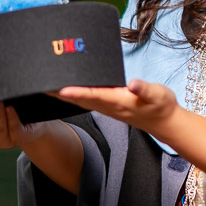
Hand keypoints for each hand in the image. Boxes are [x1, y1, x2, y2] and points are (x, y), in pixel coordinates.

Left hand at [54, 79, 179, 132]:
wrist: (164, 122)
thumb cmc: (161, 106)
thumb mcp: (158, 94)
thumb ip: (144, 88)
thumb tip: (132, 83)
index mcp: (118, 101)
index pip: (93, 95)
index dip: (76, 92)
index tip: (60, 88)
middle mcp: (108, 106)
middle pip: (79, 98)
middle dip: (60, 91)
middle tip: (41, 82)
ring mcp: (107, 107)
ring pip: (80, 99)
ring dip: (63, 93)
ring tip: (45, 84)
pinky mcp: (109, 105)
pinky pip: (86, 99)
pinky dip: (73, 94)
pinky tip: (66, 88)